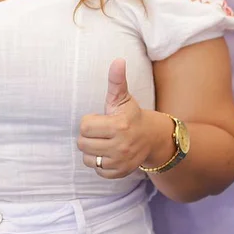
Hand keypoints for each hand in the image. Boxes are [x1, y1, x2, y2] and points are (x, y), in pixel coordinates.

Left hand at [77, 59, 171, 178]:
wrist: (151, 138)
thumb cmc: (131, 115)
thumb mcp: (123, 98)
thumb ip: (116, 80)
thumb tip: (118, 60)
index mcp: (118, 125)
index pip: (84, 126)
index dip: (89, 121)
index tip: (101, 120)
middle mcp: (120, 146)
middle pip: (82, 143)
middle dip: (89, 136)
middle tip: (102, 132)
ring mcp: (120, 161)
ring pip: (87, 158)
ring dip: (92, 151)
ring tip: (104, 143)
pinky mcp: (120, 172)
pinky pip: (97, 170)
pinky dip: (99, 163)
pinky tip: (108, 154)